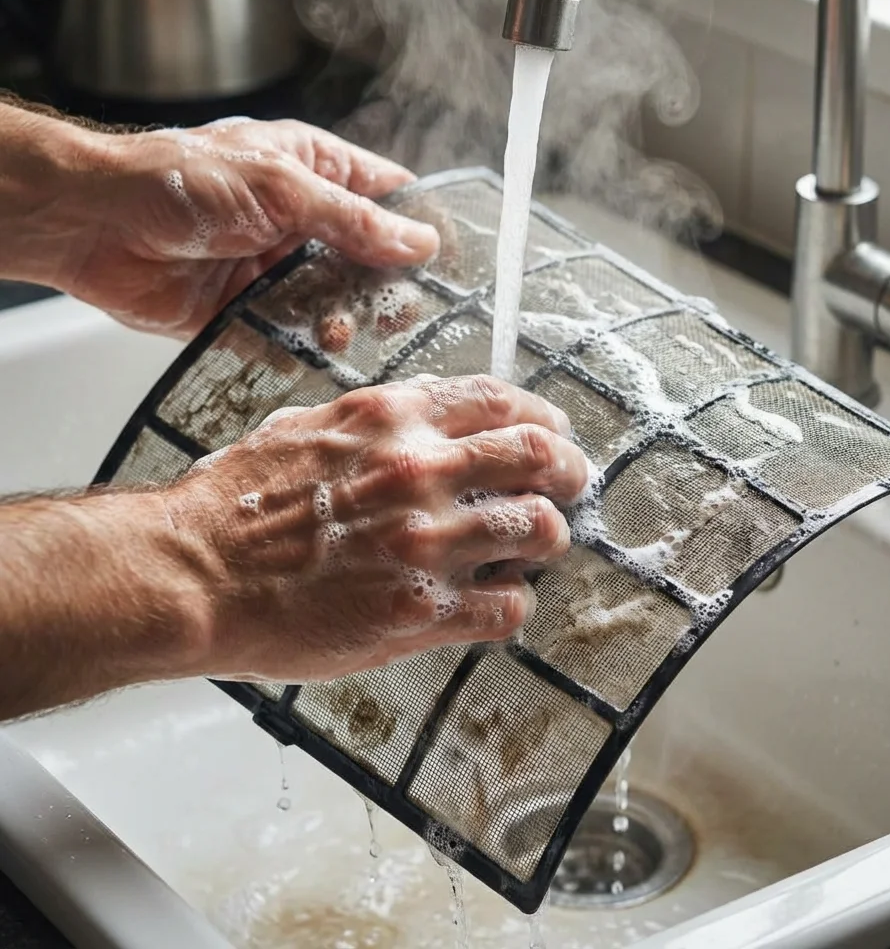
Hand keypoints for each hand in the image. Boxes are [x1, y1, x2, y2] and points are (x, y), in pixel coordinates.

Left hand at [30, 113, 439, 338]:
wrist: (97, 225)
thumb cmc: (179, 180)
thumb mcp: (280, 186)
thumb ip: (352, 219)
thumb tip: (418, 242)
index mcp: (313, 171)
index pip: (387, 196)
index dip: (419, 225)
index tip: (450, 261)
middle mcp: (300, 223)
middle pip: (367, 259)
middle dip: (387, 287)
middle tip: (405, 312)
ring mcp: (275, 270)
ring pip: (334, 304)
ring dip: (346, 321)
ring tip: (343, 330)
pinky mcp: (248, 313)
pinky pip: (291, 337)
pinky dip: (306, 349)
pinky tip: (316, 352)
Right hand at [164, 375, 587, 680]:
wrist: (195, 571)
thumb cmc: (238, 502)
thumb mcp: (309, 427)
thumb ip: (377, 420)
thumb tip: (427, 421)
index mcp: (395, 419)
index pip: (503, 402)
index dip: (544, 418)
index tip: (553, 433)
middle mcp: (423, 470)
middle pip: (543, 458)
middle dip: (572, 472)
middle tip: (571, 487)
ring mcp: (428, 542)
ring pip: (542, 531)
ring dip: (550, 539)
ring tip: (537, 548)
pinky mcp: (422, 610)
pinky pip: (509, 606)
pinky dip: (515, 602)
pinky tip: (497, 600)